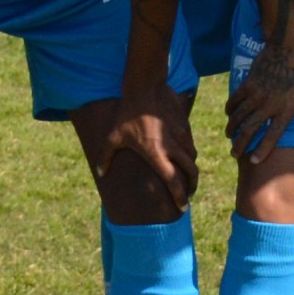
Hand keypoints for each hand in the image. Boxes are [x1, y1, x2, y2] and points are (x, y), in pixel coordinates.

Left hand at [104, 74, 198, 212]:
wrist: (146, 86)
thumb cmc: (127, 113)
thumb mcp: (113, 136)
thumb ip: (106, 156)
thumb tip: (100, 173)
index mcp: (156, 154)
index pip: (173, 181)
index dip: (180, 196)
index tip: (183, 207)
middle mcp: (173, 147)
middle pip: (191, 172)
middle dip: (192, 186)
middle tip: (188, 195)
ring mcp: (181, 135)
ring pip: (193, 158)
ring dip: (191, 170)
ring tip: (186, 176)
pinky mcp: (186, 125)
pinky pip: (191, 144)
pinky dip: (190, 153)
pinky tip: (183, 155)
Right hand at [224, 20, 293, 166]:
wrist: (288, 44)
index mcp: (286, 110)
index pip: (272, 136)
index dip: (262, 150)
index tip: (254, 161)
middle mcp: (269, 105)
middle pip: (251, 129)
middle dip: (241, 143)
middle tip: (235, 154)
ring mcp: (257, 94)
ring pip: (240, 116)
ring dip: (233, 128)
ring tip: (229, 136)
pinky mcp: (249, 83)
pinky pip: (236, 99)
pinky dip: (230, 108)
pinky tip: (228, 114)